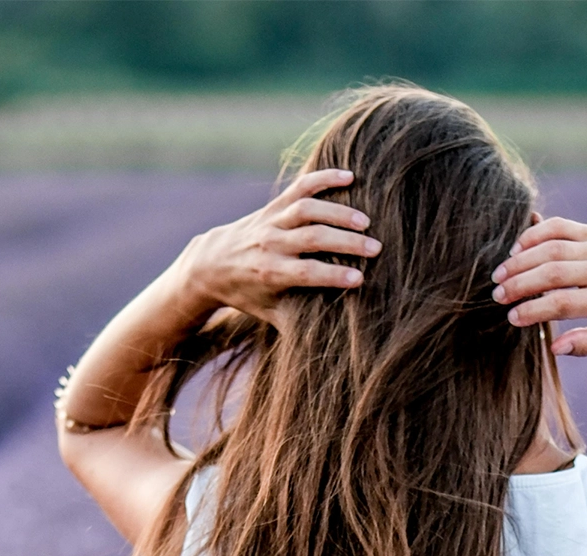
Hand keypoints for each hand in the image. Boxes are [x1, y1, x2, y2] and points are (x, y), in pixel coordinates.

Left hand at [180, 168, 381, 325]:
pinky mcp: (273, 206)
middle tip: (376, 248)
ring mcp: (271, 221)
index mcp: (271, 273)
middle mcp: (270, 244)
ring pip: (307, 210)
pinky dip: (323, 178)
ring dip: (338, 212)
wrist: (210, 264)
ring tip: (366, 221)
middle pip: (312, 238)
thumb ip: (295, 324)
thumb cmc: (247, 294)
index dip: (333, 275)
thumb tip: (329, 348)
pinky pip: (299, 187)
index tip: (361, 279)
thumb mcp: (268, 313)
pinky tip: (349, 176)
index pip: (307, 272)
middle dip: (346, 242)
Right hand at [490, 217, 586, 355]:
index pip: (563, 303)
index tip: (512, 318)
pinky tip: (517, 249)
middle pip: (552, 273)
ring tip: (500, 275)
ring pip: (552, 248)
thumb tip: (555, 348)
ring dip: (520, 260)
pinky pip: (559, 226)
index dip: (533, 310)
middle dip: (519, 284)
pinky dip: (535, 234)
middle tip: (497, 296)